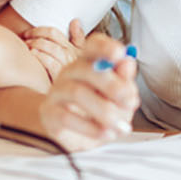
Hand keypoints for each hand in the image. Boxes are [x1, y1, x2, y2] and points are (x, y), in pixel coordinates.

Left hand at [20, 20, 82, 76]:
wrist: (75, 100)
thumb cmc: (75, 77)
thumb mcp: (80, 57)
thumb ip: (78, 38)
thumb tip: (75, 21)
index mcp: (75, 49)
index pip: (54, 33)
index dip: (38, 30)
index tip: (28, 34)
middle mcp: (72, 57)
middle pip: (51, 39)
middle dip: (35, 37)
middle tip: (25, 40)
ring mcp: (68, 67)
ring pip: (52, 49)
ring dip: (37, 45)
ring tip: (27, 47)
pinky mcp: (63, 79)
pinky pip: (51, 63)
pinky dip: (41, 57)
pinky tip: (33, 56)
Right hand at [38, 33, 137, 151]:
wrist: (71, 134)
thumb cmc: (97, 110)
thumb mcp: (117, 97)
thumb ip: (124, 81)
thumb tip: (128, 63)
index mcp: (88, 62)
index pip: (92, 45)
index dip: (105, 46)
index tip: (120, 54)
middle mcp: (70, 73)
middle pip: (86, 69)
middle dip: (113, 85)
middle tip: (130, 103)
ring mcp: (57, 92)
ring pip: (77, 93)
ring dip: (104, 111)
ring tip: (120, 126)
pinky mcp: (50, 114)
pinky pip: (67, 117)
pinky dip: (91, 128)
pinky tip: (107, 134)